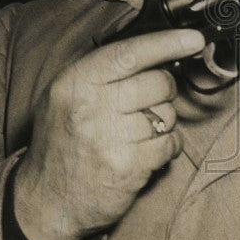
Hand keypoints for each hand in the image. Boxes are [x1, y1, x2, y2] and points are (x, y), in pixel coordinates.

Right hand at [13, 28, 204, 239]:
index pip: (130, 54)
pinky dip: (167, 147)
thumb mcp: (66, 95)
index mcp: (76, 82)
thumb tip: (160, 52)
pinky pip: (169, 144)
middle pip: (158, 83)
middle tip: (153, 101)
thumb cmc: (64, 141)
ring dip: (164, 122)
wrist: (46, 199)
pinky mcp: (128, 168)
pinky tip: (147, 151)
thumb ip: (105, 73)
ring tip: (140, 132)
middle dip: (165, 90)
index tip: (193, 40)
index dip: (167, 43)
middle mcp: (91, 107)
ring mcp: (110, 140)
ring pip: (167, 115)